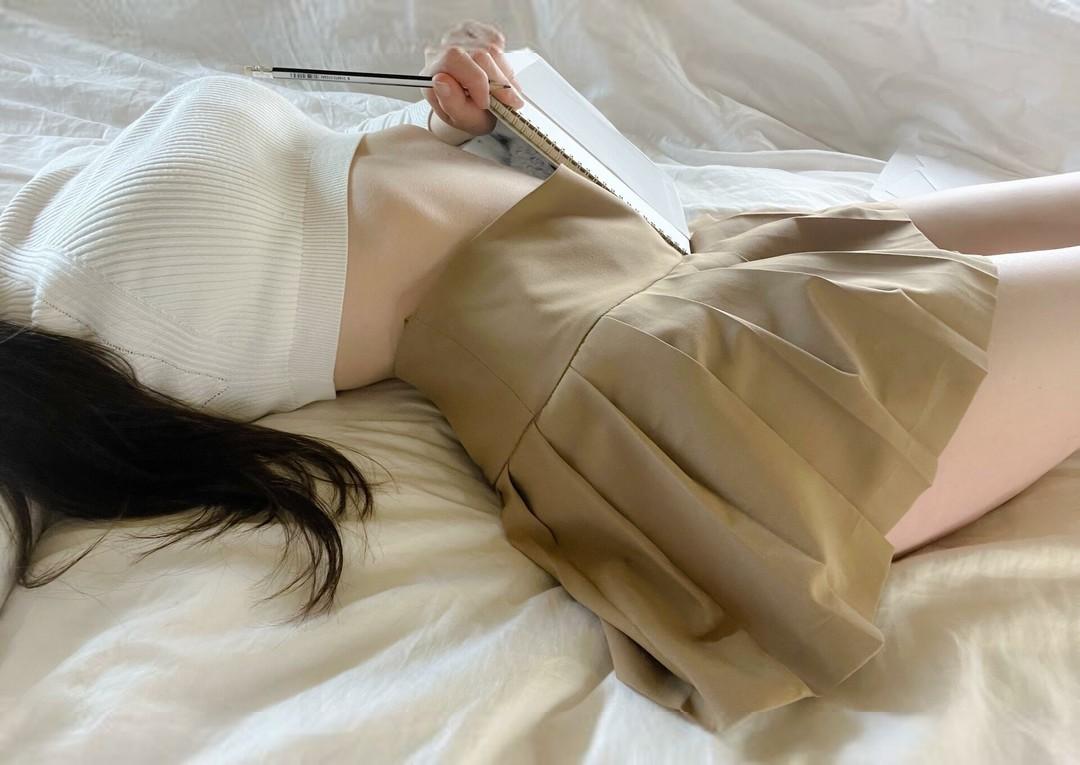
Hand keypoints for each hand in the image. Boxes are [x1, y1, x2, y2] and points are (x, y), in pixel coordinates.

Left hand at [420, 20, 524, 136]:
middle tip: (510, 101)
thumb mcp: (460, 119)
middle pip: (479, 53)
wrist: (471, 106)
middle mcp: (441, 50)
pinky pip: (496, 41)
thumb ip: (451, 104)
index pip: (454, 59)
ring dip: (504, 74)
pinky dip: (503, 62)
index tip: (486, 102)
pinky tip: (499, 75)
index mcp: (431, 72)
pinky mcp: (472, 30)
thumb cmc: (465, 112)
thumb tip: (441, 81)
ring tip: (506, 93)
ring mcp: (457, 37)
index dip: (477, 81)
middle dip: (499, 81)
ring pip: (492, 48)